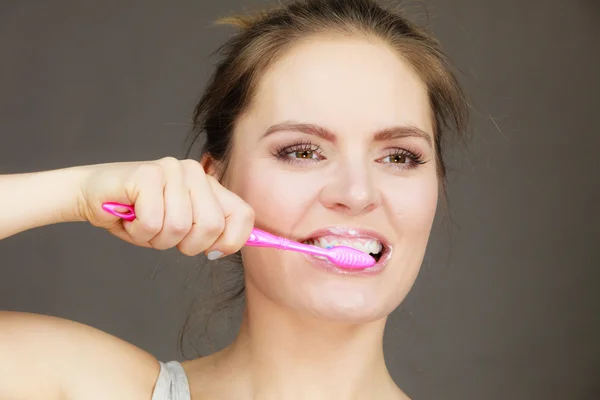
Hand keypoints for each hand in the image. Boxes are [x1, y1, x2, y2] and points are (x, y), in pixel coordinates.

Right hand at [77, 157, 253, 257]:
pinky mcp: (148, 174)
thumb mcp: (182, 228)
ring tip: (143, 223)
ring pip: (179, 227)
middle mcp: (194, 172)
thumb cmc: (138, 215)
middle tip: (164, 234)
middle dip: (187, 244)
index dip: (231, 242)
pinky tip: (128, 216)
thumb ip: (211, 232)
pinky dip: (137, 231)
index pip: (244, 215)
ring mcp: (172, 170)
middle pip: (212, 226)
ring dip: (156, 238)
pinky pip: (153, 223)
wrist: (91, 195)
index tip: (211, 252)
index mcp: (209, 185)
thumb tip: (239, 246)